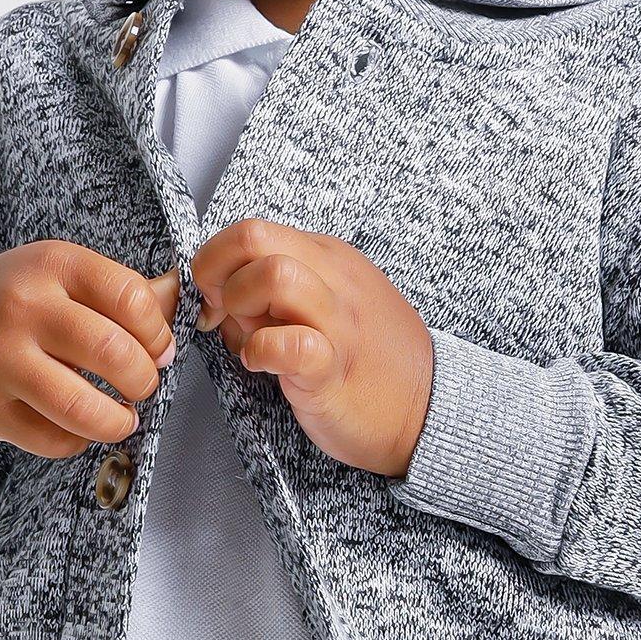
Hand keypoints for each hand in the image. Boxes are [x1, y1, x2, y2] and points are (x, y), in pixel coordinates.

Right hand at [0, 242, 180, 458]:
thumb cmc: (13, 303)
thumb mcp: (62, 277)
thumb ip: (122, 292)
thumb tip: (184, 297)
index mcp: (52, 264)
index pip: (131, 298)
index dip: (158, 333)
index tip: (159, 349)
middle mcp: (23, 307)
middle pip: (114, 353)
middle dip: (144, 380)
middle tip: (140, 386)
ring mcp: (1, 361)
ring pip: (84, 408)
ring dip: (118, 421)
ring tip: (121, 417)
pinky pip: (55, 440)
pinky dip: (79, 440)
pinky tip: (77, 425)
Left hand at [187, 220, 433, 478]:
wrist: (428, 410)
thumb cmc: (371, 361)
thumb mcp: (328, 305)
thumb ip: (278, 293)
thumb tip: (220, 296)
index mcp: (328, 258)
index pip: (253, 229)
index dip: (215, 259)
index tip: (212, 295)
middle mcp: (334, 279)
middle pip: (254, 236)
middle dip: (216, 271)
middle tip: (217, 310)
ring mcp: (338, 321)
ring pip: (274, 275)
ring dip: (239, 305)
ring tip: (245, 336)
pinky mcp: (335, 368)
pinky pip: (289, 343)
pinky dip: (260, 351)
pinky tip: (261, 365)